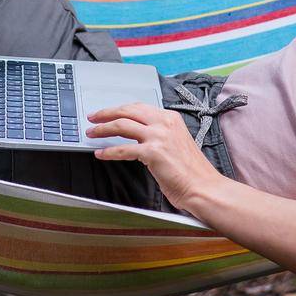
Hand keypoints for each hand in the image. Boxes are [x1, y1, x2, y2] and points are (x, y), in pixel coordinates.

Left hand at [85, 102, 222, 213]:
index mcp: (171, 118)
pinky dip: (108, 151)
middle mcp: (164, 123)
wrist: (203, 187)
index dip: (120, 109)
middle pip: (127, 111)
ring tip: (91, 133)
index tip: (108, 113)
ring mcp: (158, 136)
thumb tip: (137, 136)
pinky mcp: (153, 152)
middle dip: (106, 113)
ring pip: (122, 125)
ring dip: (103, 128)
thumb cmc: (191, 172)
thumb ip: (159, 135)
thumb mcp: (176, 143)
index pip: (139, 107)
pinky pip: (123, 149)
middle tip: (93, 117)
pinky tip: (100, 154)